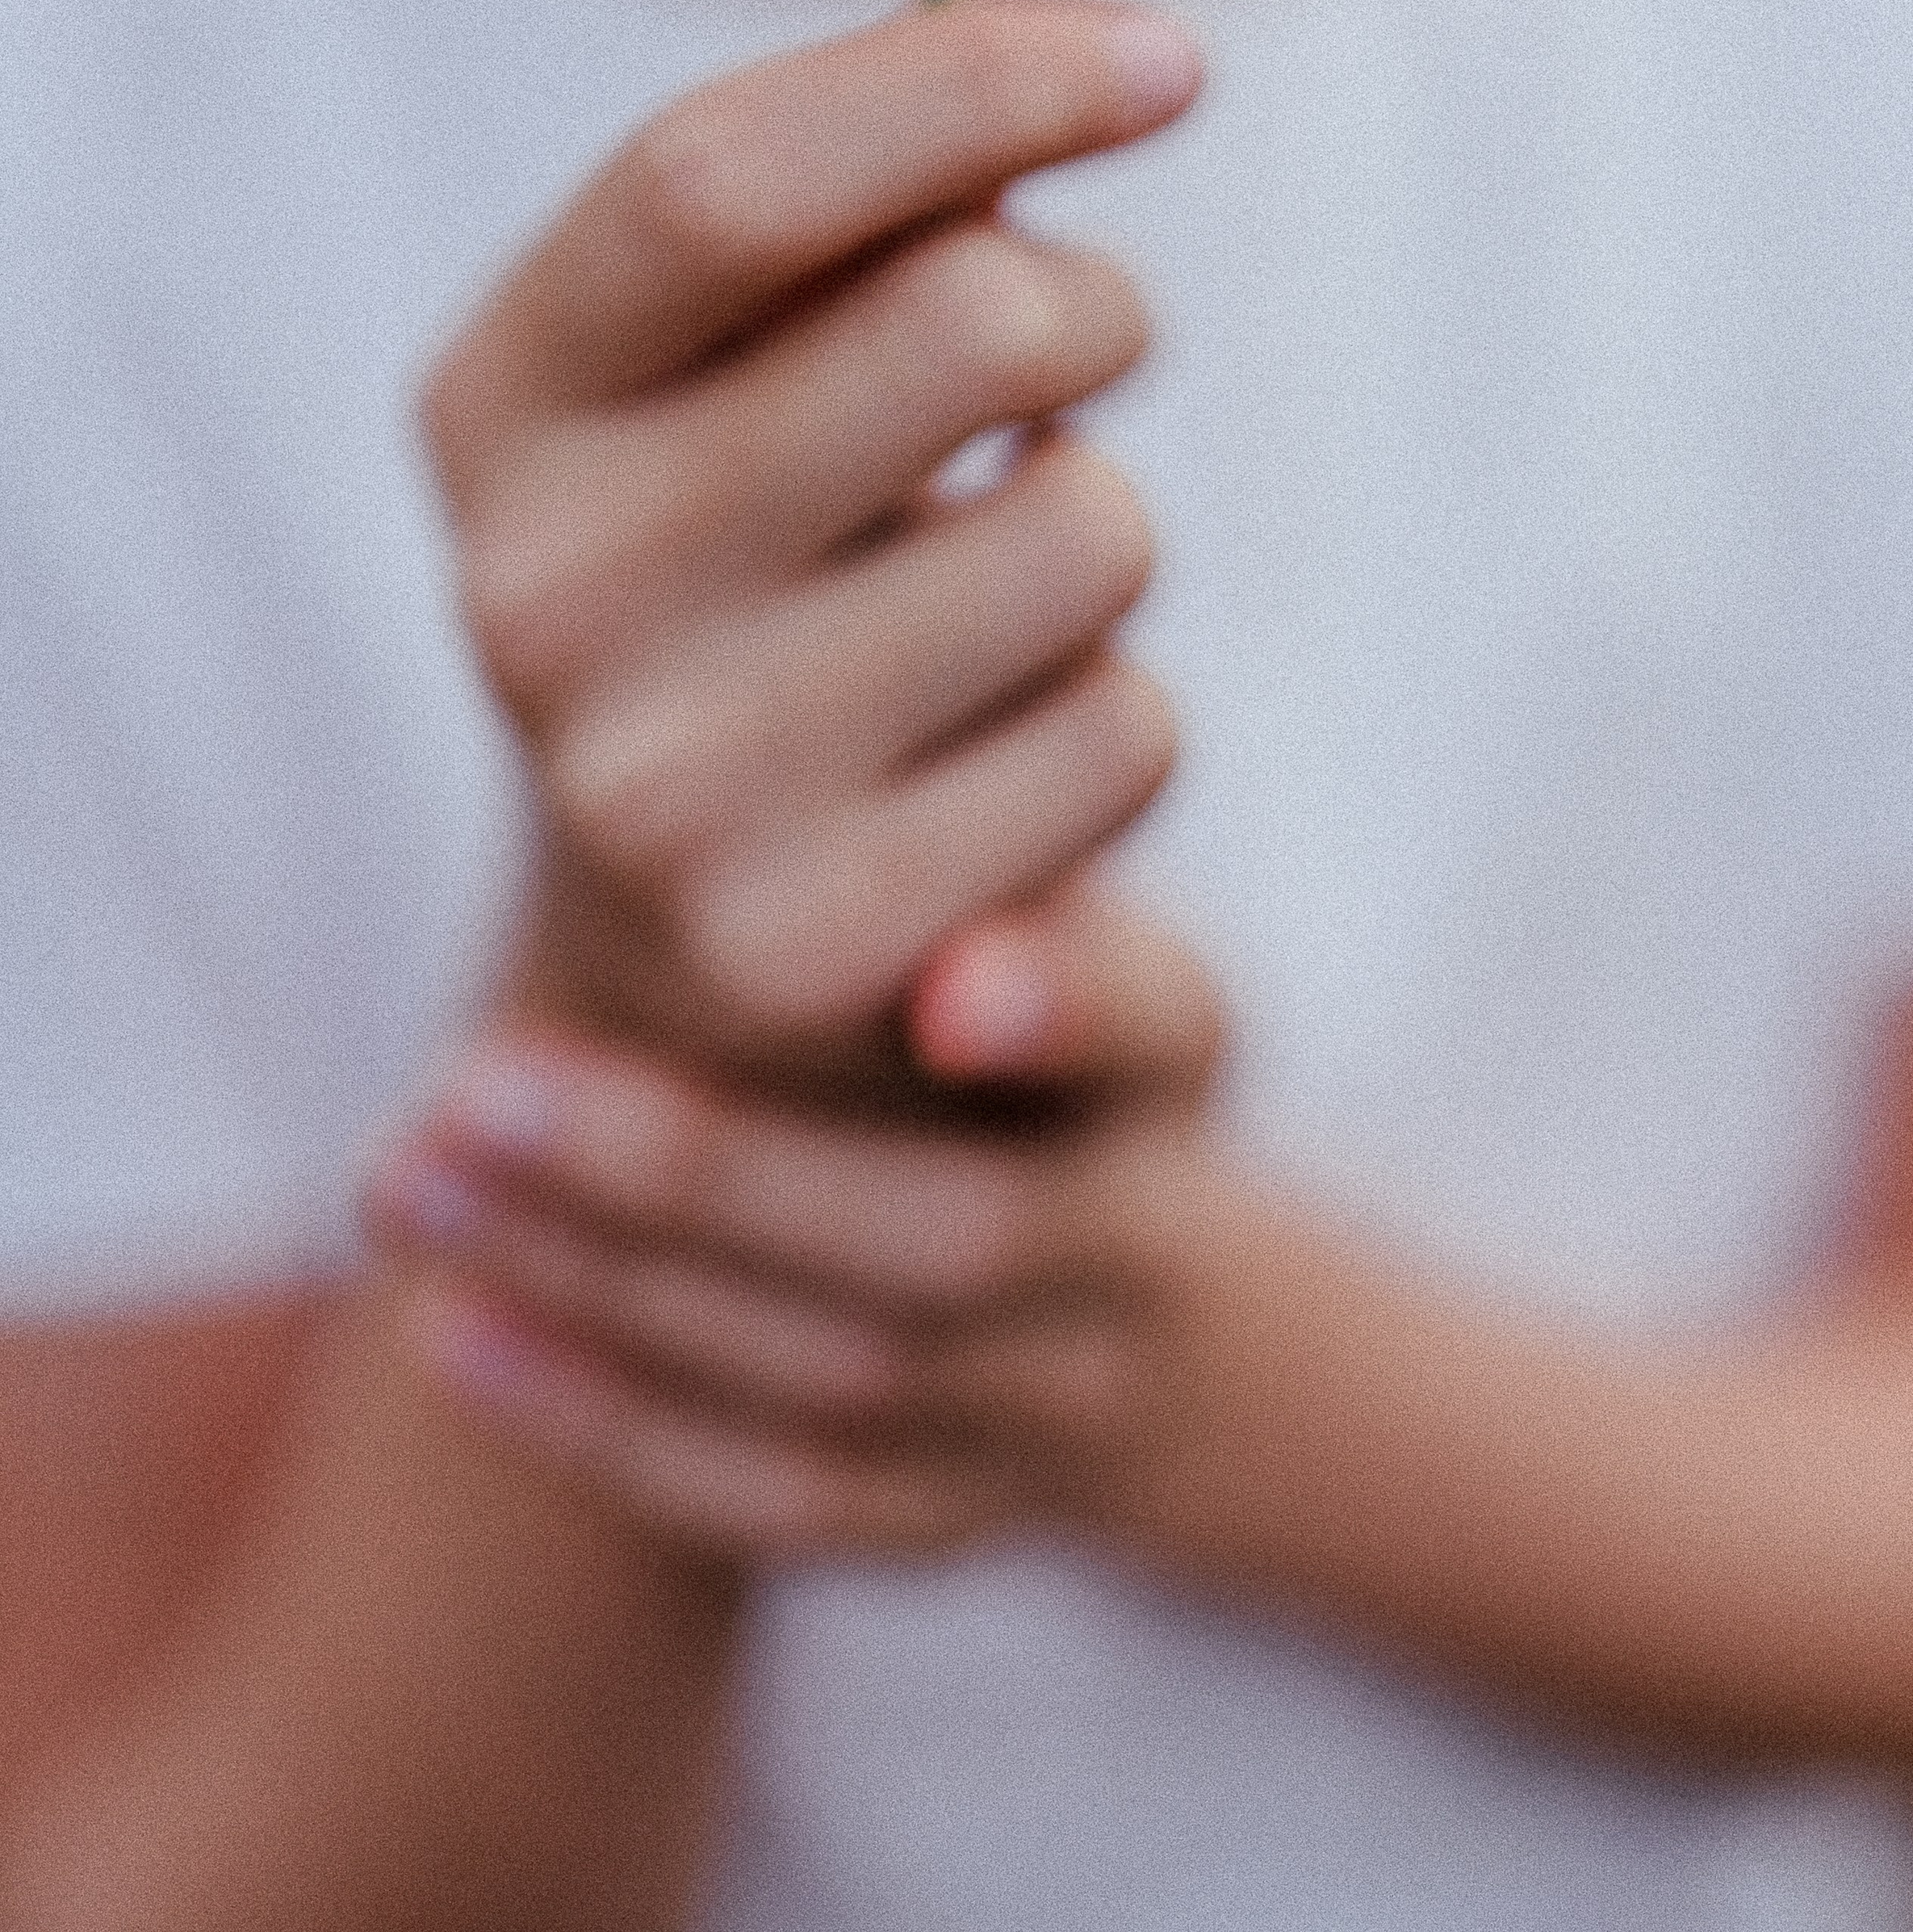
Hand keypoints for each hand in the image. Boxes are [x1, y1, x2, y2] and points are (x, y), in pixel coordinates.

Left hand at [369, 877, 1229, 1559]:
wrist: (1152, 1292)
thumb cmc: (1023, 996)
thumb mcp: (1037, 896)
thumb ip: (927, 825)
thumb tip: (757, 724)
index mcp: (1172, 1049)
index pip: (1144, 1024)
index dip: (1061, 1009)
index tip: (949, 988)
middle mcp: (1147, 1241)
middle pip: (940, 1240)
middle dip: (689, 1169)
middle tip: (474, 1082)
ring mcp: (1062, 1405)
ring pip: (837, 1380)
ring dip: (600, 1284)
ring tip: (408, 1179)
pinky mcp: (965, 1522)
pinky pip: (782, 1504)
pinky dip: (604, 1422)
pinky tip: (449, 1328)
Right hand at [420, 0, 1203, 1096]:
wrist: (671, 939)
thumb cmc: (754, 559)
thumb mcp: (726, 364)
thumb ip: (863, 195)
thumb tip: (1117, 61)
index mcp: (500, 402)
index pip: (723, 177)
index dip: (974, 78)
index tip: (1169, 60)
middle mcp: (543, 595)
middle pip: (963, 319)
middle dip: (1088, 307)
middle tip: (1066, 357)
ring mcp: (665, 791)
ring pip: (1090, 528)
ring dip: (1105, 529)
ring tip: (992, 593)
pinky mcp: (812, 946)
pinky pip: (1127, 731)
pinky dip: (1117, 716)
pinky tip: (998, 751)